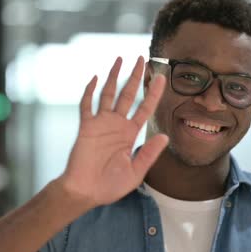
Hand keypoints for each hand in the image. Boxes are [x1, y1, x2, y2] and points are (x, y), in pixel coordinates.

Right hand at [57, 56, 167, 208]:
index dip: (153, 93)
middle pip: (128, 95)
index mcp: (130, 134)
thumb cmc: (110, 185)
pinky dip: (90, 92)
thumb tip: (165, 136)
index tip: (162, 78)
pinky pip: (87, 106)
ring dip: (114, 77)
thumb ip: (149, 153)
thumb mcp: (136, 171)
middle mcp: (117, 125)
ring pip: (108, 94)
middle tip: (142, 59)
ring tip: (120, 60)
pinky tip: (95, 78)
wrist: (85, 192)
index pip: (145, 108)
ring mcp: (101, 124)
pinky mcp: (86, 127)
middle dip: (135, 77)